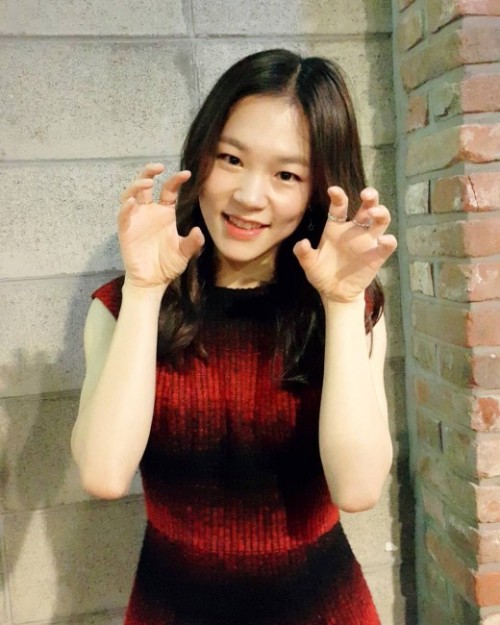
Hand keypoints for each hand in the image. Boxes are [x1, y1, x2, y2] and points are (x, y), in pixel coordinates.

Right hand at [118, 163, 204, 288]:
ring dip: (137, 186)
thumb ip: (192, 242)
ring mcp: (136, 219)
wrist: (152, 282)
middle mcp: (149, 212)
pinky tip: (132, 202)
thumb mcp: (184, 253)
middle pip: (144, 185)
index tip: (186, 174)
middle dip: (149, 172)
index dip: (175, 180)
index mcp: (164, 213)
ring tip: (147, 182)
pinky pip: (123, 215)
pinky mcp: (126, 230)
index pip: (168, 190)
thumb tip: (199, 231)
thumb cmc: (168, 265)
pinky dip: (126, 207)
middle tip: (159, 166)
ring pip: (131, 195)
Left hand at [293, 186, 396, 302]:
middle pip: (367, 207)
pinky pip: (387, 246)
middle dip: (370, 197)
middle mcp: (354, 230)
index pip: (339, 206)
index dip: (338, 196)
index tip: (333, 190)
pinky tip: (385, 240)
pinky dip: (389, 241)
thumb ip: (303, 253)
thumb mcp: (309, 264)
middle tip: (366, 194)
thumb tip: (302, 243)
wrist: (335, 293)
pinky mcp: (377, 256)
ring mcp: (367, 242)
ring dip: (381, 213)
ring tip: (374, 212)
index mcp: (336, 227)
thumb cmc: (322, 274)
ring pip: (380, 221)